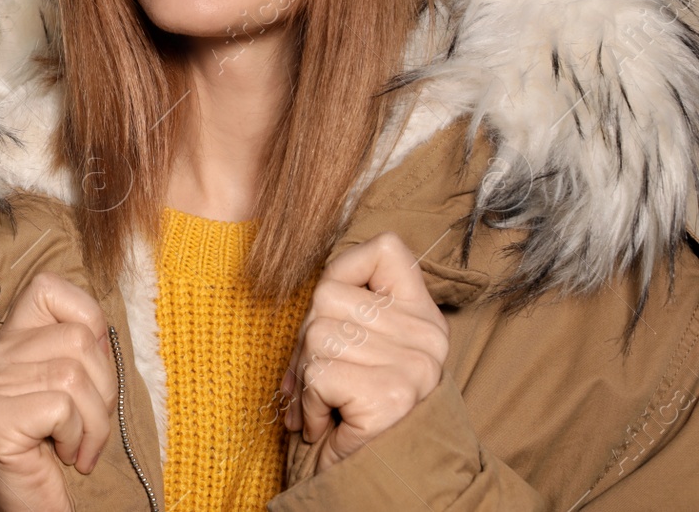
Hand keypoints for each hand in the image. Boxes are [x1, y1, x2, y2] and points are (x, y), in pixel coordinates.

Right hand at [0, 271, 116, 511]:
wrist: (38, 511)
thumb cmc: (60, 454)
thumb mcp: (75, 393)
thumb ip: (79, 353)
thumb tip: (104, 332)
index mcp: (6, 344)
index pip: (48, 288)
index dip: (88, 320)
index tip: (91, 373)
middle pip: (78, 339)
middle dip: (103, 390)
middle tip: (87, 428)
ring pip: (74, 374)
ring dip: (94, 423)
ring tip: (77, 446)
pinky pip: (61, 406)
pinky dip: (77, 437)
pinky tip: (63, 457)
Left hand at [281, 231, 449, 472]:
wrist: (378, 484)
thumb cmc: (355, 413)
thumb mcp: (357, 349)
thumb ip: (345, 310)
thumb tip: (310, 283)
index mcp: (423, 316)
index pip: (383, 249)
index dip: (343, 271)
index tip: (335, 313)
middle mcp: (427, 337)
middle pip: (327, 294)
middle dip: (307, 340)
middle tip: (322, 380)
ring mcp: (414, 366)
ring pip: (316, 333)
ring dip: (306, 375)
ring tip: (329, 403)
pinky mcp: (391, 396)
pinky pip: (317, 373)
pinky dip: (309, 403)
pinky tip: (328, 423)